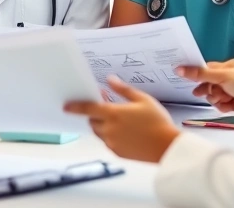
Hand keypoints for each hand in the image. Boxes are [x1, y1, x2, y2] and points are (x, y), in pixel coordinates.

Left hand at [64, 76, 179, 162]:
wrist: (167, 147)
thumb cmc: (158, 122)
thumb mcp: (142, 99)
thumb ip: (123, 89)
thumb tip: (110, 80)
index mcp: (113, 114)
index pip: (87, 109)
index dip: (75, 107)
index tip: (66, 106)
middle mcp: (109, 129)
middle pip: (92, 121)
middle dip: (95, 114)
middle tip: (106, 108)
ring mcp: (112, 143)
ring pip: (99, 132)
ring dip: (101, 125)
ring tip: (117, 120)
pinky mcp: (117, 153)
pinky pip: (107, 142)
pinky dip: (110, 136)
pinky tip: (124, 132)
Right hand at [177, 60, 233, 123]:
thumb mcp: (223, 76)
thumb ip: (201, 73)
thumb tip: (180, 69)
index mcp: (228, 66)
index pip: (206, 68)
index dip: (196, 73)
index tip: (183, 76)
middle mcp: (229, 78)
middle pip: (208, 83)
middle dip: (206, 89)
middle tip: (200, 93)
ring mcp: (231, 91)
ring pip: (212, 95)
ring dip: (215, 98)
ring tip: (222, 99)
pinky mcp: (233, 103)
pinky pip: (220, 104)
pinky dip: (222, 106)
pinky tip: (228, 106)